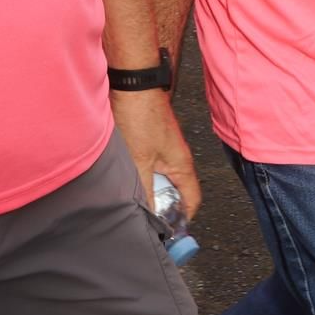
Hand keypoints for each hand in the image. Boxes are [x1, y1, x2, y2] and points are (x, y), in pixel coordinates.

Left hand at [111, 88, 200, 218]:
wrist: (131, 83)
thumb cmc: (141, 116)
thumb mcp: (140, 162)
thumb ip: (145, 192)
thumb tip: (149, 219)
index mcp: (182, 166)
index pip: (193, 200)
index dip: (183, 218)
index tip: (169, 231)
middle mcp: (176, 158)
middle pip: (175, 192)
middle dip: (162, 207)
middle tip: (146, 220)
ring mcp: (162, 149)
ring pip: (159, 180)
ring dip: (148, 190)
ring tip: (131, 201)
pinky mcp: (149, 141)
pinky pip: (148, 167)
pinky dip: (139, 176)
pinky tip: (122, 180)